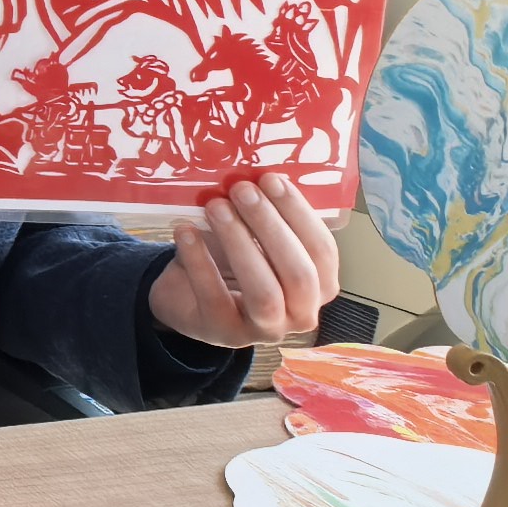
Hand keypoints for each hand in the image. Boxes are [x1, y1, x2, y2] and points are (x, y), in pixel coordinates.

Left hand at [145, 176, 342, 349]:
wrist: (185, 295)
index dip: (299, 215)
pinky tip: (185, 229)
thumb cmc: (230, 260)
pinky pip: (214, 296)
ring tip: (215, 206)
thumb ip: (264, 216)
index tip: (271, 179)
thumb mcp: (252, 237)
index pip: (322, 251)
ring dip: (240, 243)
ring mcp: (264, 329)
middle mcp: (301, 313)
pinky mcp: (223, 332)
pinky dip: (199, 259)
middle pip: (298, 273)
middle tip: (242, 190)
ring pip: (264, 291)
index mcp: (319, 286)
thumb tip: (258, 175)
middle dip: (270, 226)